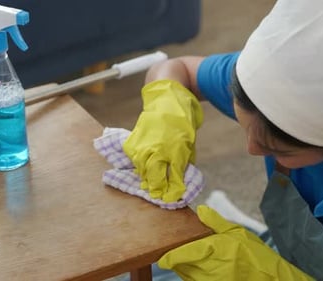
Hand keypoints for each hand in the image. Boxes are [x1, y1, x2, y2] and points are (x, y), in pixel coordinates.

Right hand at [123, 80, 202, 202]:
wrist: (167, 97)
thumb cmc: (182, 120)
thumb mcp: (189, 142)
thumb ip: (184, 161)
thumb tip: (180, 178)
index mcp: (175, 151)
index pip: (173, 178)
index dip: (174, 189)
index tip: (174, 197)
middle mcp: (157, 150)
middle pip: (155, 178)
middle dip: (158, 188)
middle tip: (161, 195)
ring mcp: (143, 146)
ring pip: (142, 171)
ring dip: (147, 178)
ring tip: (152, 184)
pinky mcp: (133, 141)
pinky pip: (134, 160)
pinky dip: (139, 165)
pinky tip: (143, 167)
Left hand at [158, 205, 315, 280]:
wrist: (272, 279)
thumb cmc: (256, 255)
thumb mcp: (238, 232)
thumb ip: (217, 223)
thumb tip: (201, 211)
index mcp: (211, 251)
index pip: (180, 256)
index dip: (169, 257)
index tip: (164, 257)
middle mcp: (207, 269)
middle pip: (181, 267)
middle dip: (179, 259)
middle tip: (182, 251)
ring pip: (187, 276)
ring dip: (186, 269)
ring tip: (196, 259)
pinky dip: (195, 276)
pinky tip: (205, 269)